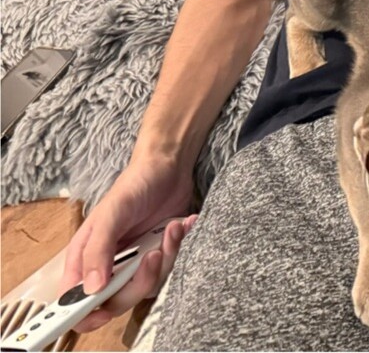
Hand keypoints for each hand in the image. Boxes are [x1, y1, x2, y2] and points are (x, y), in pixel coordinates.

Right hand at [59, 156, 196, 332]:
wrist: (168, 166)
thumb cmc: (133, 185)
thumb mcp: (112, 214)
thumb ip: (99, 251)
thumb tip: (91, 290)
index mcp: (86, 257)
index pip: (76, 300)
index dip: (86, 313)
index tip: (103, 312)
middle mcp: (109, 264)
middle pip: (116, 300)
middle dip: (139, 282)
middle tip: (153, 255)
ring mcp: (135, 262)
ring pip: (147, 286)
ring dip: (165, 259)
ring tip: (171, 229)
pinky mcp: (159, 255)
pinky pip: (169, 268)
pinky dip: (179, 247)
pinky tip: (181, 225)